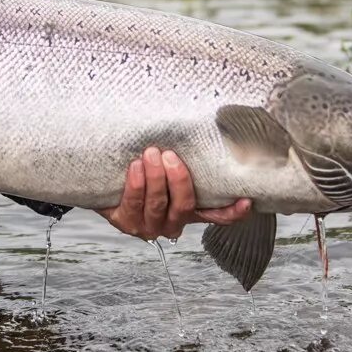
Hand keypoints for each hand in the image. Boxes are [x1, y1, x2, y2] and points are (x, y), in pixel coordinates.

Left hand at [95, 147, 252, 240]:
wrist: (106, 181)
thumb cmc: (144, 170)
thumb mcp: (167, 165)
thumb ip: (183, 158)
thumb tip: (202, 126)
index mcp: (189, 211)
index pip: (216, 216)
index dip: (232, 212)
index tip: (245, 200)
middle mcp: (173, 223)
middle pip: (184, 206)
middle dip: (178, 180)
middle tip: (170, 155)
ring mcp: (150, 226)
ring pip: (158, 205)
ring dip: (156, 178)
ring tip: (151, 154)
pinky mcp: (127, 223)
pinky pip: (134, 204)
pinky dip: (136, 184)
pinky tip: (136, 167)